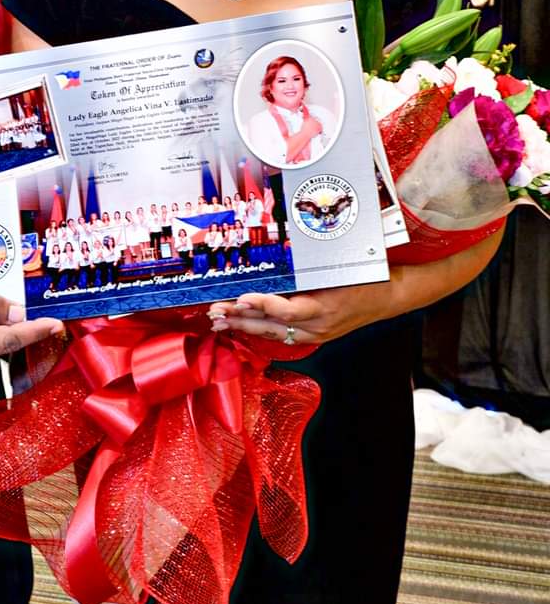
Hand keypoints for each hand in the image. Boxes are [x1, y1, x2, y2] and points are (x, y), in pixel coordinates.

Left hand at [209, 281, 394, 348]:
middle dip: (240, 319)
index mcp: (324, 308)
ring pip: (273, 333)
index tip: (241, 298)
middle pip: (271, 326)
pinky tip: (243, 326)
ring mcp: (316, 334)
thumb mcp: (339, 271)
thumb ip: (308, 274)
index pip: (286, 310)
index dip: (261, 305)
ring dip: (244, 327)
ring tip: (219, 322)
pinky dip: (261, 330)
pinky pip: (284, 336)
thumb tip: (275, 266)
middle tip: (215, 313)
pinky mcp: (316, 336)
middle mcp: (317, 326)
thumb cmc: (366, 278)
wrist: (389, 296)